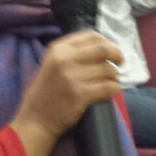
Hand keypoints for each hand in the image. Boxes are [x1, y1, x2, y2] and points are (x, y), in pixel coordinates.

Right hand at [10, 31, 122, 155]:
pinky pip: (108, 87)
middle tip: (120, 63)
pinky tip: (110, 92)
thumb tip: (101, 47)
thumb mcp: (51, 64)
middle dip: (117, 55)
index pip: (91, 36)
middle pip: (103, 49)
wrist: (36, 119)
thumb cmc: (46, 92)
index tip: (110, 51)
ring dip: (114, 76)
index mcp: (58, 49)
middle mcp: (65, 60)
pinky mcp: (80, 95)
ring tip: (110, 82)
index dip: (106, 42)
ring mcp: (72, 77)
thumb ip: (71, 53)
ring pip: (108, 70)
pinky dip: (113, 89)